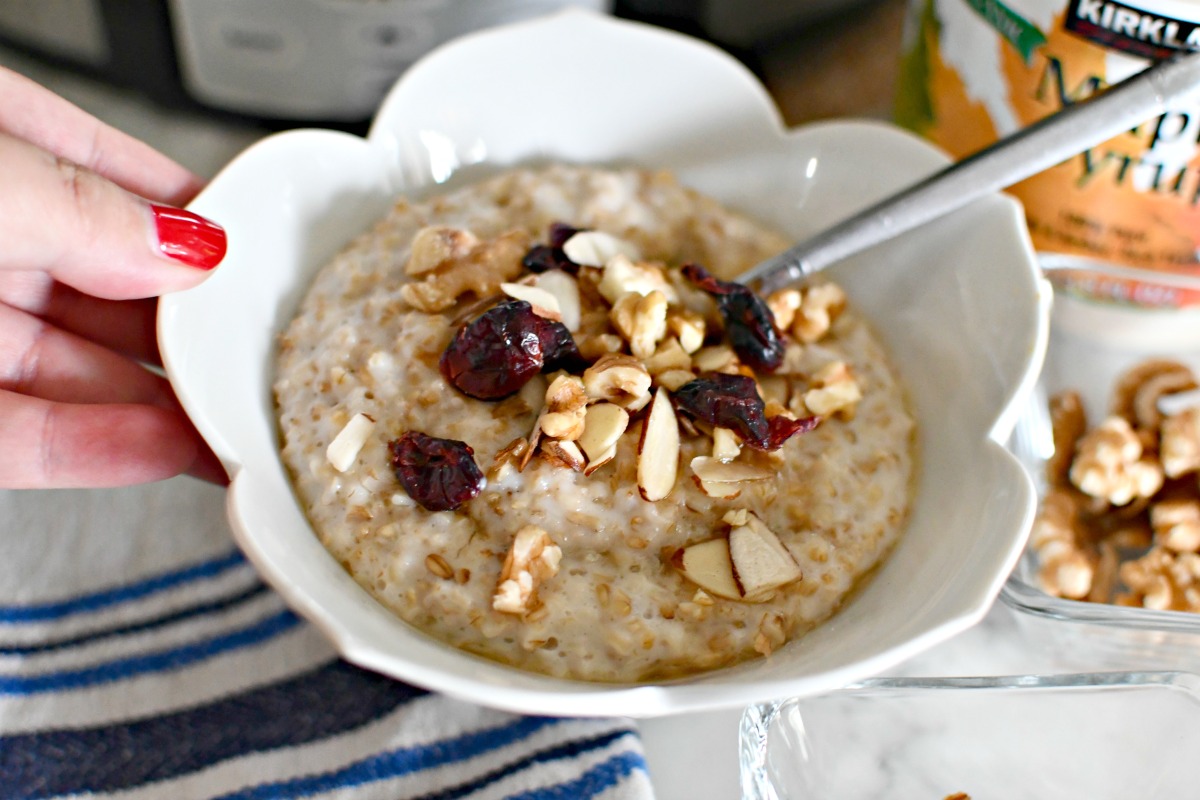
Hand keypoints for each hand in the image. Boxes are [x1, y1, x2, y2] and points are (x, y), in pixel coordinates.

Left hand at [0, 67, 228, 488]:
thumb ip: (83, 209)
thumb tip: (187, 245)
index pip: (106, 176)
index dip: (188, 220)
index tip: (254, 258)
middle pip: (106, 287)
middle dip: (188, 326)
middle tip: (260, 354)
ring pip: (75, 371)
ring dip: (160, 402)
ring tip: (234, 418)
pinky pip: (24, 437)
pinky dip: (98, 450)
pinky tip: (164, 450)